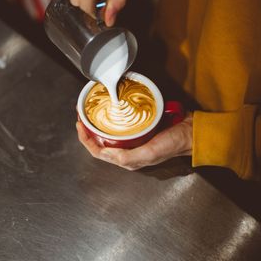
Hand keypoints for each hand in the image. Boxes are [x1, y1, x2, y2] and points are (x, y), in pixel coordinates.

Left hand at [76, 115, 192, 170]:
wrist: (190, 132)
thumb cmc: (174, 144)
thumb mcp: (150, 153)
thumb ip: (128, 157)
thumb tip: (106, 153)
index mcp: (128, 160)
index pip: (98, 152)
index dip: (85, 140)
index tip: (80, 125)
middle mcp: (128, 151)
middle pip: (101, 143)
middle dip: (88, 131)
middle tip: (82, 117)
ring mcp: (134, 140)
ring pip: (109, 134)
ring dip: (98, 125)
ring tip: (91, 113)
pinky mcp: (140, 129)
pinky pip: (121, 125)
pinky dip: (112, 119)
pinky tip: (110, 110)